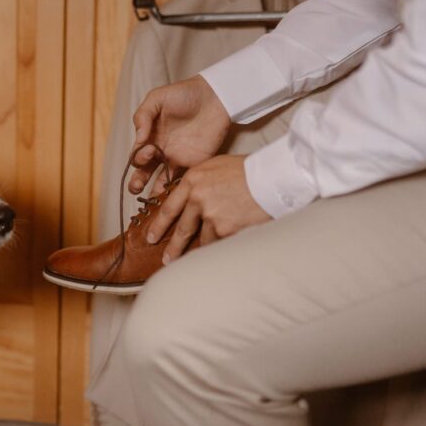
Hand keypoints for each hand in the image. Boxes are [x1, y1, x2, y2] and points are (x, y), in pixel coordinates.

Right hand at [129, 75, 231, 196]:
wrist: (215, 95)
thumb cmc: (185, 93)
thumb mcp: (158, 98)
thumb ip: (143, 116)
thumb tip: (138, 139)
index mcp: (150, 137)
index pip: (137, 155)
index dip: (138, 157)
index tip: (149, 150)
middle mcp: (161, 151)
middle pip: (144, 172)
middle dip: (137, 181)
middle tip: (136, 187)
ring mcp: (177, 159)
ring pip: (160, 181)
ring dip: (153, 192)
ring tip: (150, 200)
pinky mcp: (194, 164)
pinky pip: (182, 181)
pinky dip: (175, 191)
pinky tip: (171, 198)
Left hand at [145, 155, 270, 262]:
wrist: (273, 177)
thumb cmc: (249, 170)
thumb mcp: (216, 167)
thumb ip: (199, 183)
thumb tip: (188, 200)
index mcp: (193, 181)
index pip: (169, 207)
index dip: (159, 224)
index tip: (151, 236)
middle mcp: (197, 198)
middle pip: (181, 230)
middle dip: (173, 248)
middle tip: (166, 259)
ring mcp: (211, 215)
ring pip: (203, 239)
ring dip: (205, 246)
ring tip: (207, 252)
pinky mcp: (225, 229)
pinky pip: (220, 243)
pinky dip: (224, 245)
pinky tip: (228, 244)